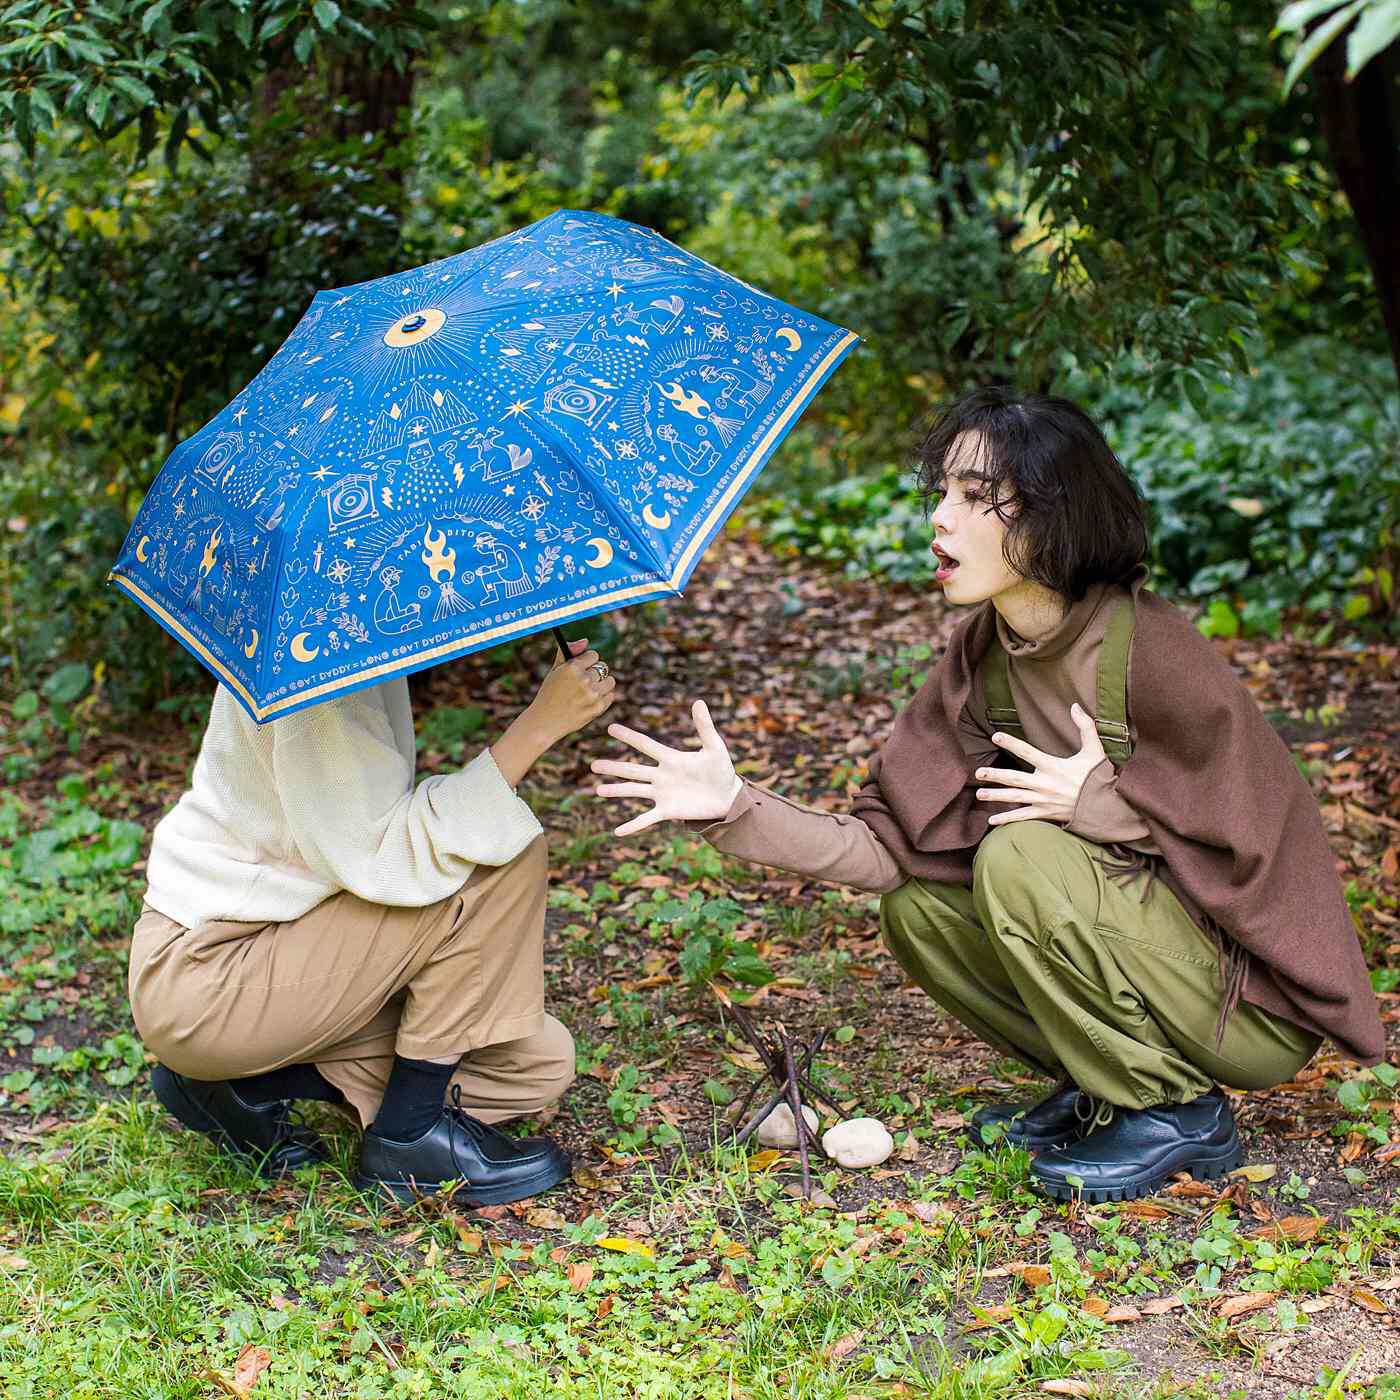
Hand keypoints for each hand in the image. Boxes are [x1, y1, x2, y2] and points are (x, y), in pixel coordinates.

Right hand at [526, 636, 618, 742]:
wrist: (545, 721)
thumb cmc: (549, 694)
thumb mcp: (555, 670)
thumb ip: (569, 653)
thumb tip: (585, 641)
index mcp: (572, 668)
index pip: (593, 655)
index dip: (587, 661)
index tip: (582, 668)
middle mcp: (584, 680)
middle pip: (603, 667)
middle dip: (594, 672)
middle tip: (583, 682)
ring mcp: (593, 694)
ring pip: (610, 681)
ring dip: (602, 684)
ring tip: (588, 691)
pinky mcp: (598, 707)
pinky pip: (611, 695)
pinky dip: (603, 697)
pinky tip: (590, 701)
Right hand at [591, 699, 741, 836]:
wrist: (728, 797)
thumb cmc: (721, 770)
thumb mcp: (714, 747)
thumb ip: (705, 726)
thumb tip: (699, 701)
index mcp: (671, 759)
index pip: (645, 745)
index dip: (629, 736)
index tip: (611, 728)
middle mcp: (662, 776)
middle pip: (633, 770)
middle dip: (613, 767)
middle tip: (593, 765)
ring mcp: (662, 794)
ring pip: (635, 791)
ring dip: (617, 791)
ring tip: (598, 790)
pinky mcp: (668, 812)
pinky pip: (646, 819)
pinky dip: (633, 826)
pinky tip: (618, 832)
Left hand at [974, 703, 1106, 826]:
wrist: (1106, 807)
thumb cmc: (1098, 777)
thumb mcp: (1094, 749)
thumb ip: (1085, 726)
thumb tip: (1074, 705)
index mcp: (1054, 767)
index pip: (1028, 752)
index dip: (1011, 743)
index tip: (996, 736)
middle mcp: (1045, 784)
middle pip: (1015, 778)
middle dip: (996, 775)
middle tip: (978, 772)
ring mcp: (1044, 800)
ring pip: (1015, 798)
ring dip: (996, 796)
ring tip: (979, 794)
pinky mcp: (1045, 813)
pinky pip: (1023, 817)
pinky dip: (1007, 819)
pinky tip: (992, 820)